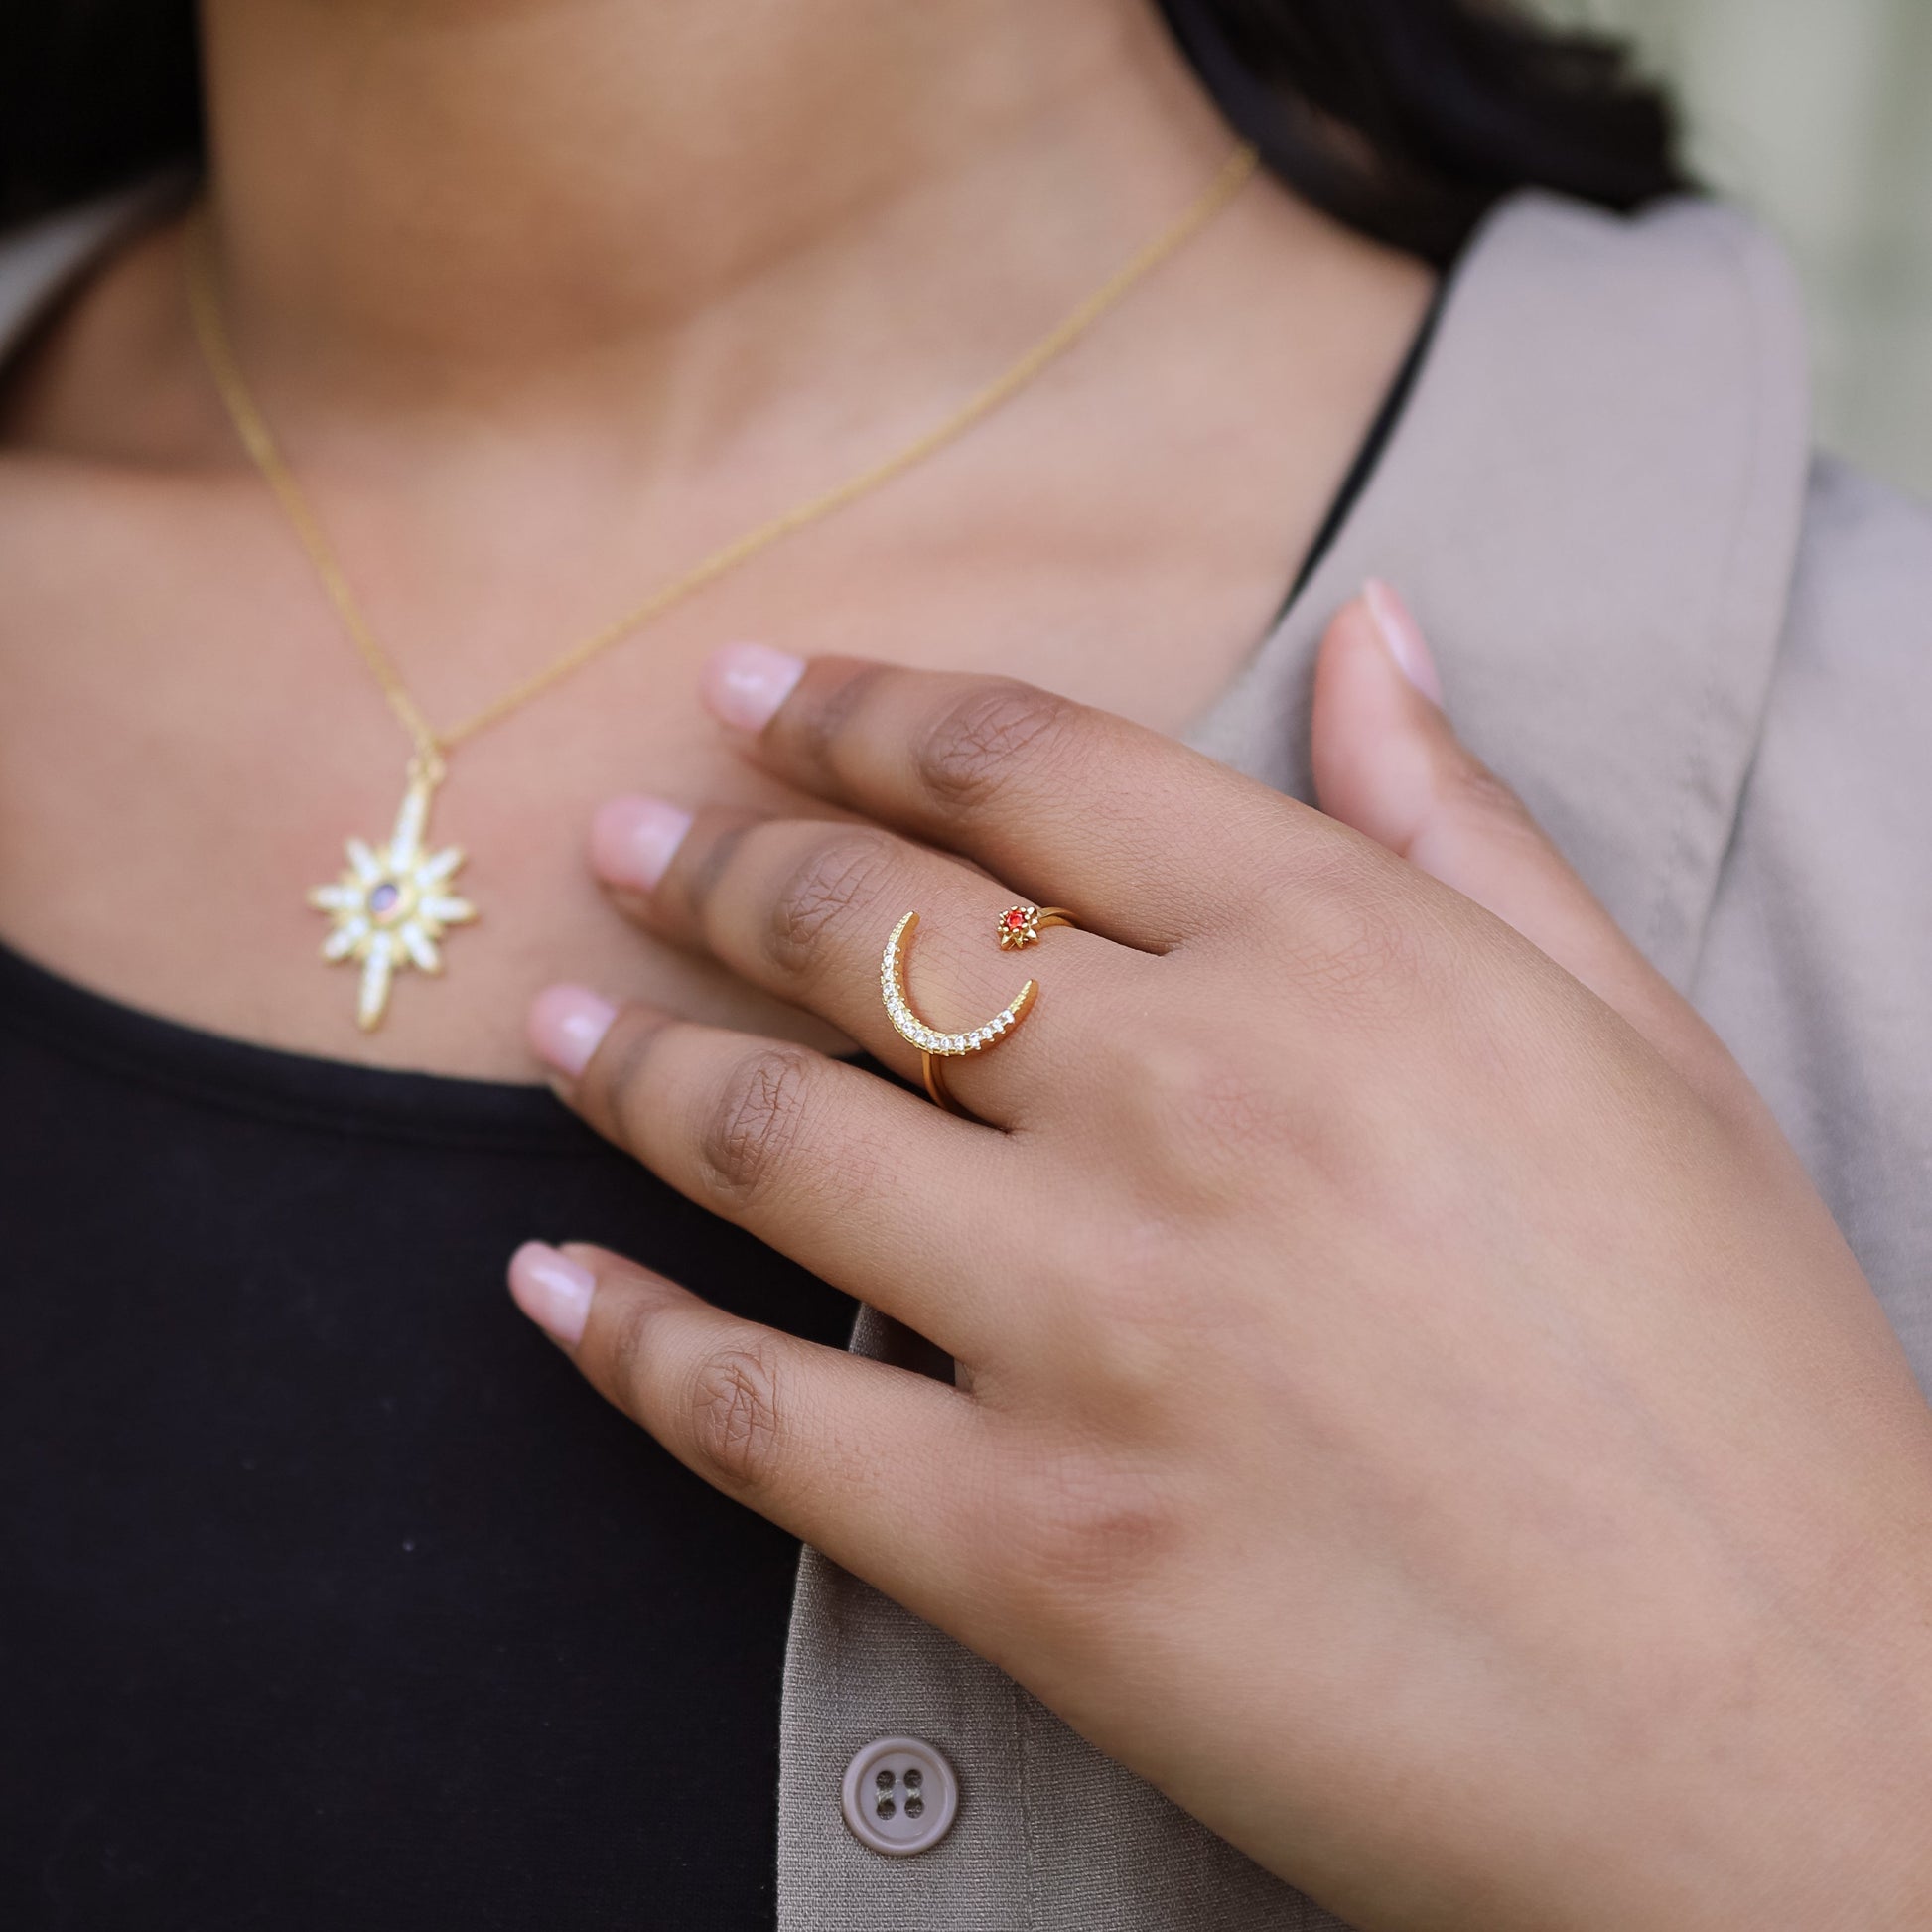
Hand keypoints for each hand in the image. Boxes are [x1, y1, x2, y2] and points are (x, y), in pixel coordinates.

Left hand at [512, 587, 1931, 1929]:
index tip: (759, 692)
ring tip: (557, 1019)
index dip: (861, 709)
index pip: (1024, 769)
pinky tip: (547, 1283)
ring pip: (771, 1139)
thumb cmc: (1744, 1378)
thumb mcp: (1641, 1045)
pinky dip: (622, 1339)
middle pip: (866, 928)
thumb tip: (1374, 629)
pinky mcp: (1031, 1549)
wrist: (1803, 1740)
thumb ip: (1465, 827)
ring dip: (630, 1061)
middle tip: (624, 836)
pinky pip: (752, 1414)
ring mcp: (1094, 1333)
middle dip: (717, 861)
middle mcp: (1195, 1109)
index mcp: (1346, 961)